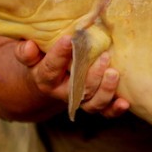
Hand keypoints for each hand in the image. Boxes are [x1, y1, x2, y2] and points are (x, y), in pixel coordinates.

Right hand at [15, 36, 129, 118]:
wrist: (48, 79)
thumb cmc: (42, 58)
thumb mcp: (32, 53)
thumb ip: (27, 51)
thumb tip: (29, 45)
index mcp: (45, 78)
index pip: (50, 68)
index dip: (58, 55)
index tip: (68, 39)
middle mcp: (63, 92)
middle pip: (77, 89)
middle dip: (92, 74)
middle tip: (104, 56)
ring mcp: (80, 99)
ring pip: (92, 103)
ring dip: (105, 90)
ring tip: (114, 73)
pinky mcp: (94, 103)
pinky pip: (104, 112)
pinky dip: (114, 109)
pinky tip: (124, 102)